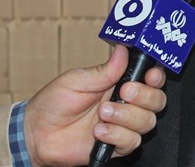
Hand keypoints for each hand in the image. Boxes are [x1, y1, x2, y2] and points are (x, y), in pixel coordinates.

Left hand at [23, 45, 166, 166]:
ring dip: (126, 117)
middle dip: (144, 96)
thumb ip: (104, 70)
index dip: (156, 77)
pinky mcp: (116, 145)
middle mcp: (127, 104)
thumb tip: (123, 50)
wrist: (37, 133)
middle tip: (123, 93)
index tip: (150, 76)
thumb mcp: (78, 80)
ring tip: (102, 114)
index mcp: (120, 83)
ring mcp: (123, 125)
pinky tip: (99, 132)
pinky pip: (132, 142)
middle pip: (157, 101)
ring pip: (148, 122)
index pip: (152, 79)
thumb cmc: (54, 102)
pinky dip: (117, 136)